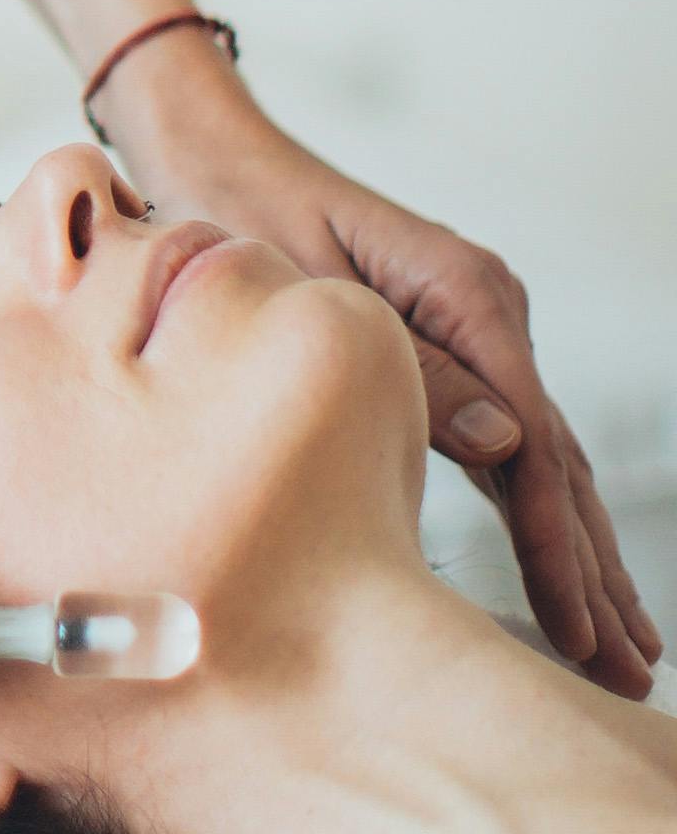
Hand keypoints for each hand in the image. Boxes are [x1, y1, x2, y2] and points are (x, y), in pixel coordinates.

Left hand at [101, 34, 656, 695]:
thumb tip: (504, 445)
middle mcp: (486, 309)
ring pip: (546, 465)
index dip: (555, 543)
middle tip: (626, 675)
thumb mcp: (301, 288)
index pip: (531, 440)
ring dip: (582, 562)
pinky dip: (542, 522)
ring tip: (622, 655)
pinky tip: (569, 587)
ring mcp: (478, 332)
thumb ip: (409, 372)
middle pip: (557, 462)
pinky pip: (511, 451)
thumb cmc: (235, 213)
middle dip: (592, 574)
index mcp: (464, 290)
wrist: (207, 157)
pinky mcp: (455, 354)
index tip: (576, 623)